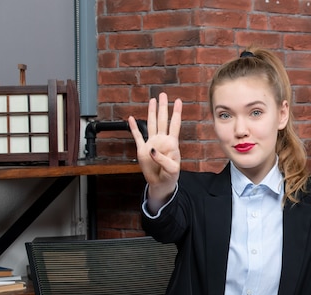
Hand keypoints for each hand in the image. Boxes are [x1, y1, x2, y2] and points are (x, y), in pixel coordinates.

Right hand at [129, 92, 181, 208]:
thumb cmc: (170, 176)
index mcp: (171, 143)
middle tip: (163, 94)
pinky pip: (137, 136)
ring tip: (152, 101)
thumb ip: (162, 158)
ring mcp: (152, 143)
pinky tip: (132, 119)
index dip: (176, 113)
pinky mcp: (142, 150)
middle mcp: (162, 140)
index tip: (178, 101)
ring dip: (151, 112)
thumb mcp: (171, 168)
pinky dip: (134, 128)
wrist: (161, 183)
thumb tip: (151, 148)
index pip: (175, 125)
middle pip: (162, 120)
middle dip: (163, 107)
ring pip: (151, 124)